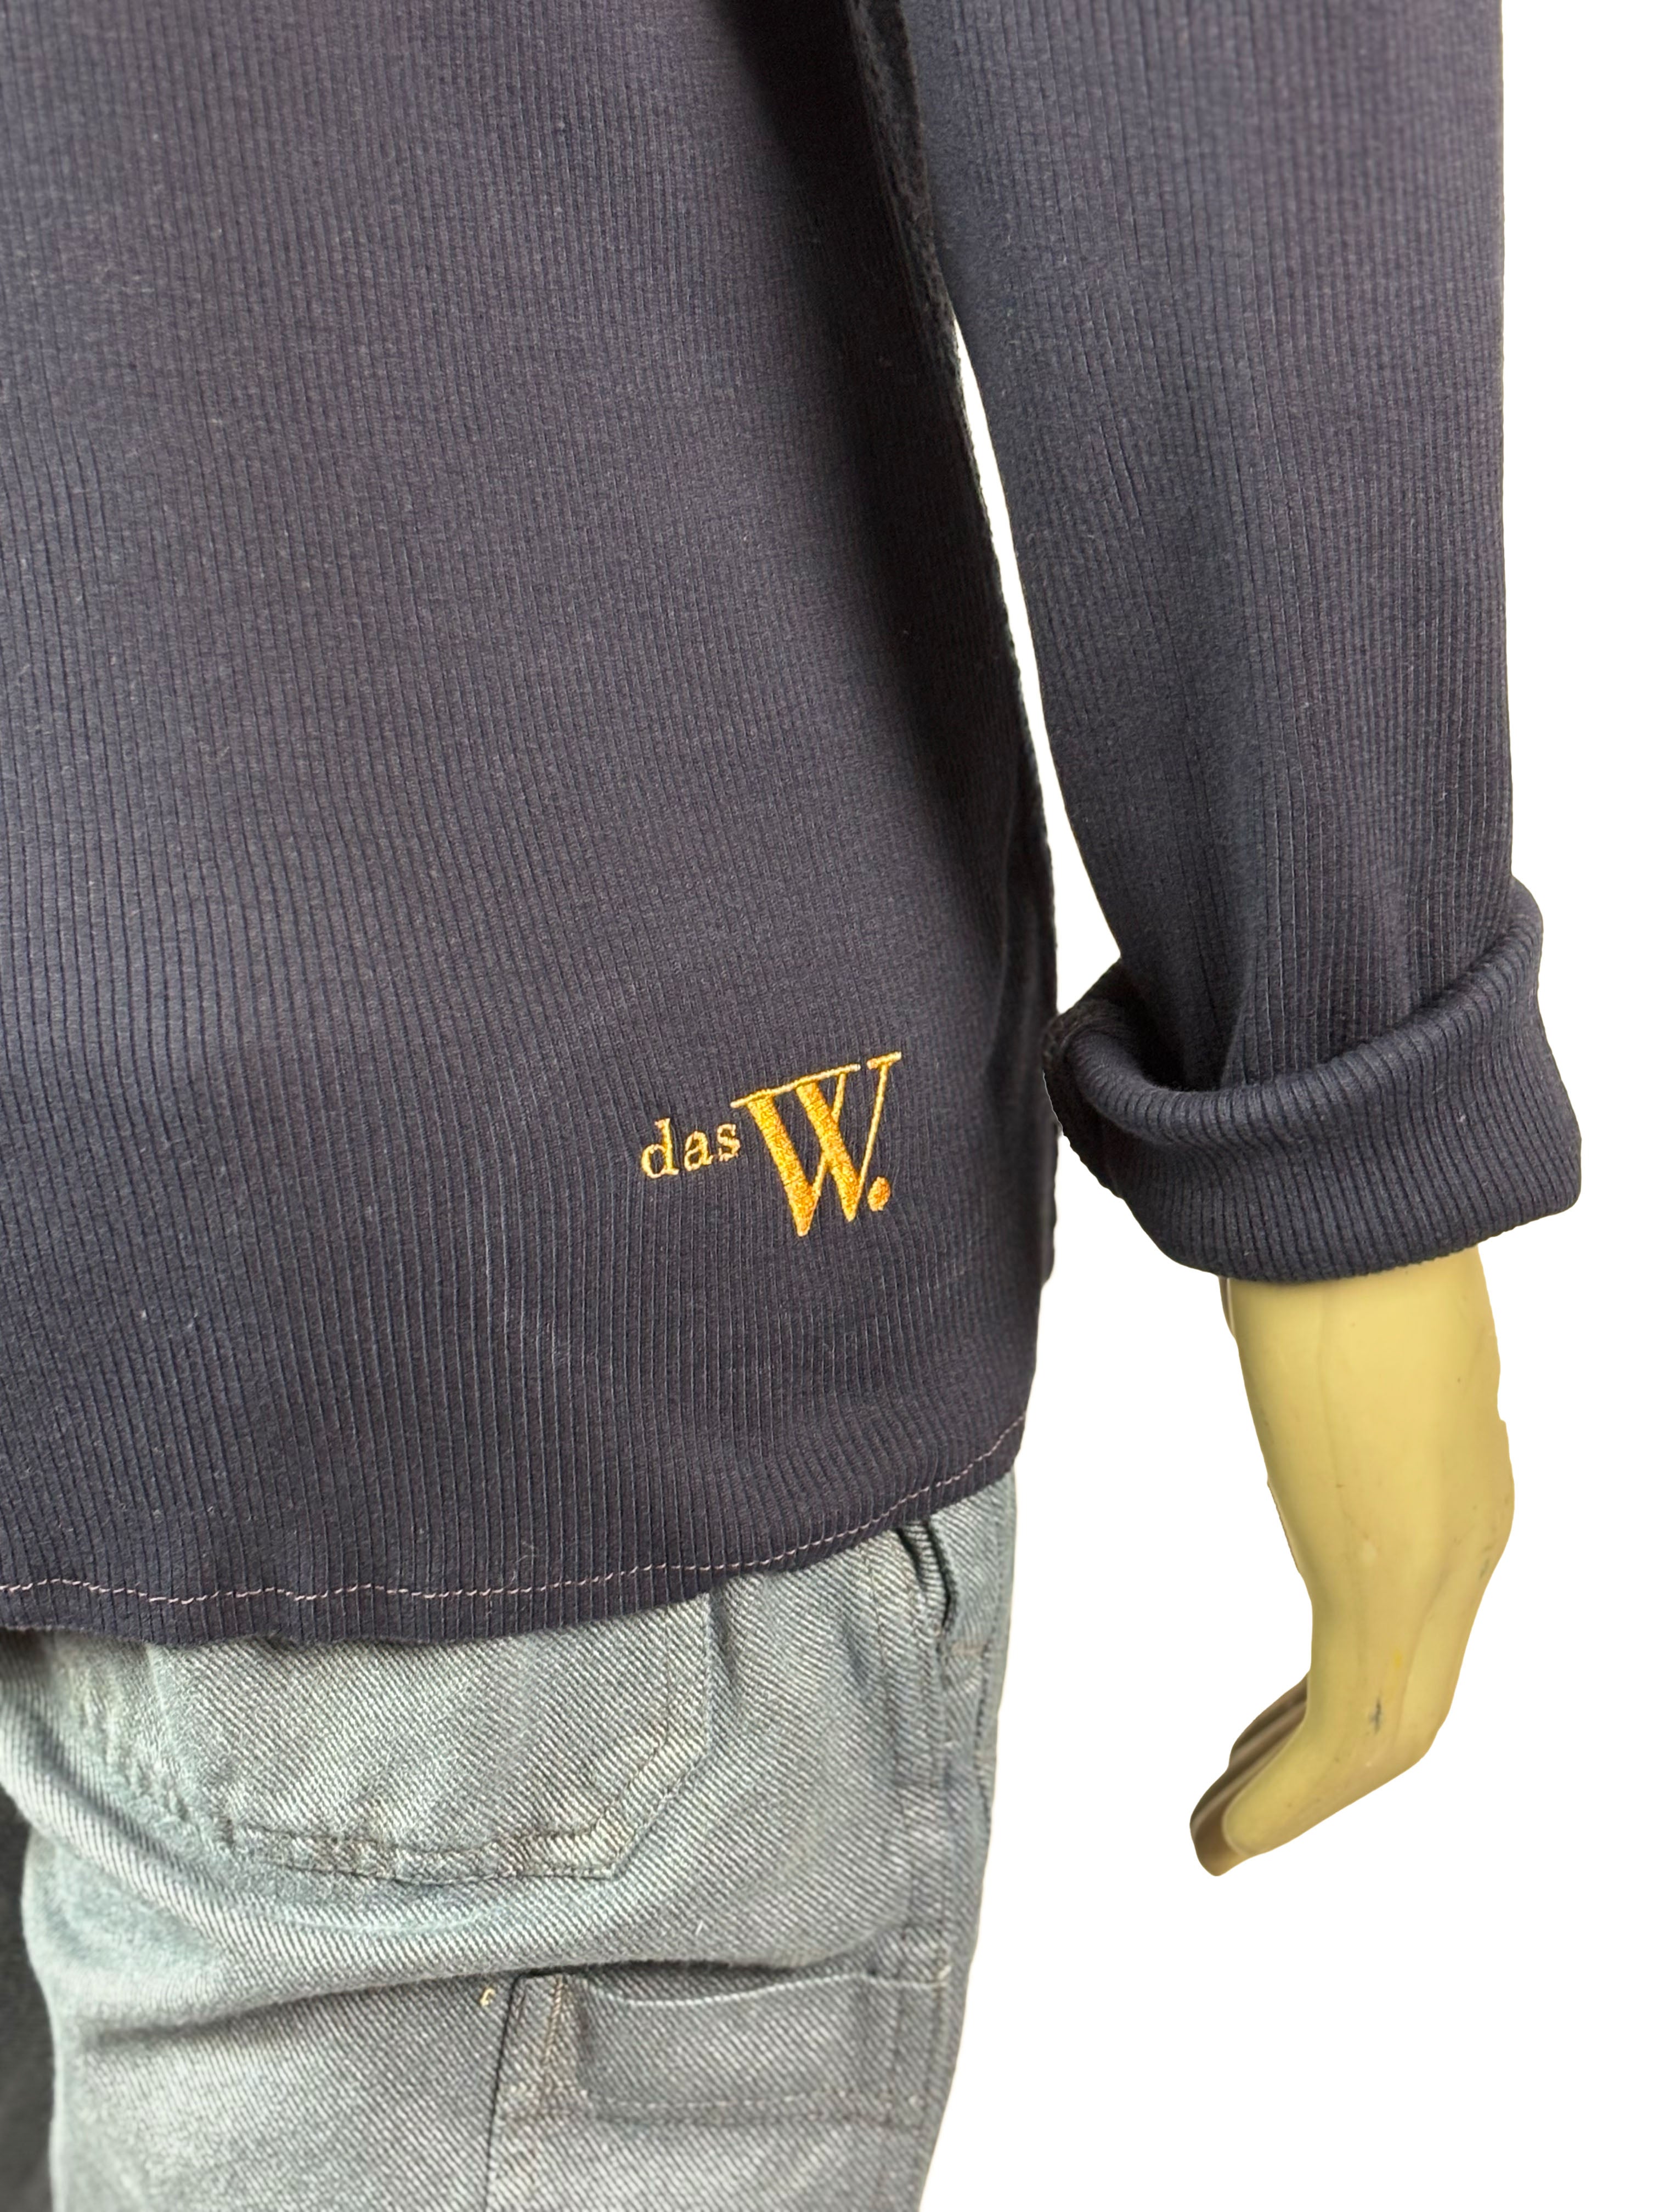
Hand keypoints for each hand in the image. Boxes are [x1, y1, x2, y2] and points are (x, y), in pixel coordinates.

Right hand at [1191, 1249, 1512, 1874]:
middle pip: (1410, 1709)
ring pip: (1389, 1736)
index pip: (1412, 1634)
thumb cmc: (1332, 1231)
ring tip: (1218, 1839)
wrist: (1359, 1193)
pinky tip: (1231, 1831)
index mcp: (1461, 1487)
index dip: (1338, 1706)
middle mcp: (1467, 1541)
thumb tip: (1289, 1333)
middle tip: (1233, 1810)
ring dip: (1299, 1800)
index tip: (1261, 1735)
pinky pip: (1347, 1727)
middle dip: (1319, 1775)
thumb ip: (1330, 1376)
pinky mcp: (1382, 1572)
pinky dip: (1291, 1796)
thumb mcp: (1334, 1331)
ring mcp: (1433, 1562)